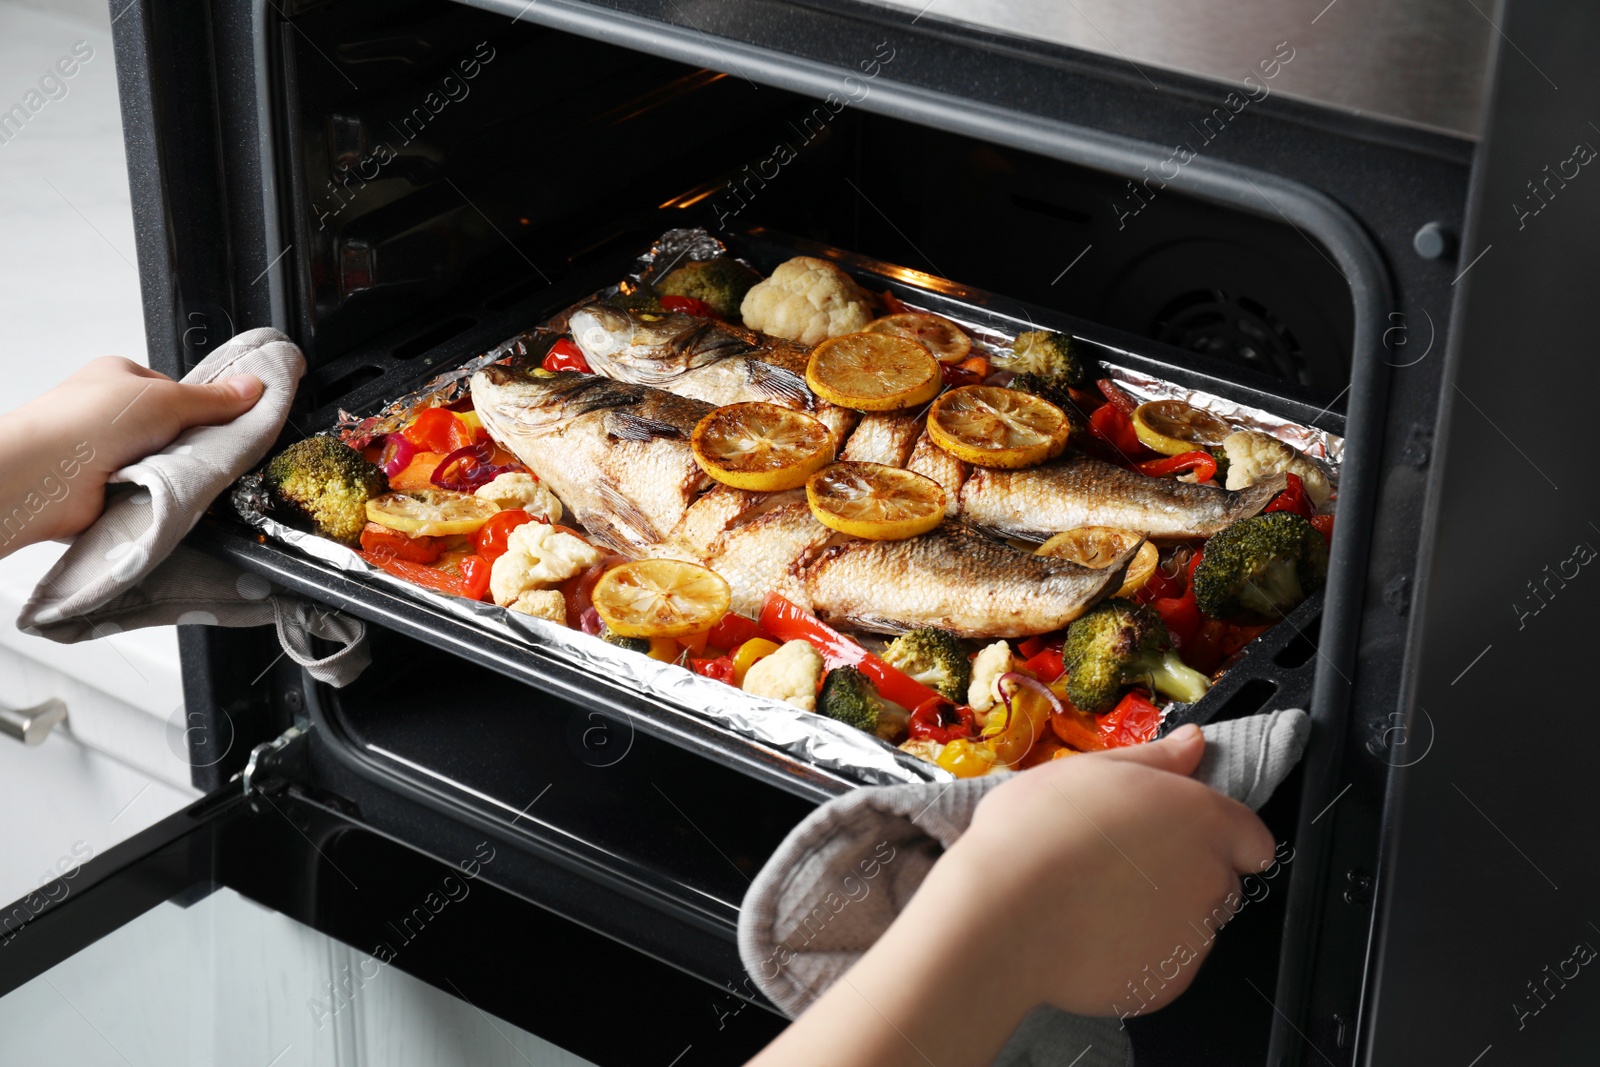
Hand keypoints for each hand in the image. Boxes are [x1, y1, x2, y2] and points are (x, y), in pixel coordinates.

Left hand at [0, 356, 262, 554]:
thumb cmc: (86, 420)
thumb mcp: (168, 398)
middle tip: (199, 451)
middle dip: (189, 445)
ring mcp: (106, 453)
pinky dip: (155, 495)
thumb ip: (214, 399)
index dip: (203, 408)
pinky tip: (155, 493)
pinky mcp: (105, 489)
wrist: (45, 473)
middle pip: (175, 432)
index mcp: (120, 379)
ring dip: (171, 472)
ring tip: (172, 474)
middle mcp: (110, 415)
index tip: (225, 421)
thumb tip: (253, 388)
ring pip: (163, 464)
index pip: (178, 393)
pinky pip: (149, 492)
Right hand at [932, 724, 1275, 1016]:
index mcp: (1202, 818)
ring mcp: (1193, 937)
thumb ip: (1156, 759)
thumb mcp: (1091, 770)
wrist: (1003, 911)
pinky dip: (1137, 957)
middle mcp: (1212, 878)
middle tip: (1121, 866)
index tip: (1179, 839)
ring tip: (1096, 902)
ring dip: (1161, 917)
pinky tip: (1090, 935)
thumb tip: (1193, 742)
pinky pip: (1164, 968)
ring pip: (1192, 927)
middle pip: (1221, 882)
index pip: (1252, 838)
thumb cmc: (1038, 831)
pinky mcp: (1167, 983)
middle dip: (1185, 876)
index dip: (1219, 838)